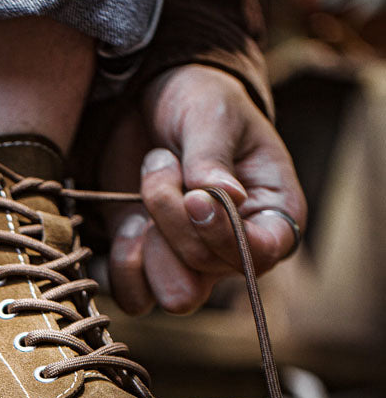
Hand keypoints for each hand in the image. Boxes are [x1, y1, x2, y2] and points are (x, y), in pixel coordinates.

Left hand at [105, 64, 305, 314]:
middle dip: (171, 221)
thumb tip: (226, 197)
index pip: (262, 255)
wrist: (148, 98)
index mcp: (272, 214)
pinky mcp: (149, 266)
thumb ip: (213, 157)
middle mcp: (236, 250)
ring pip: (175, 297)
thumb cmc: (197, 102)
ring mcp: (191, 263)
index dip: (225, 235)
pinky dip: (123, 264)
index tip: (194, 196)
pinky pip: (135, 299)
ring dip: (148, 246)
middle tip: (161, 163)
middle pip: (205, 273)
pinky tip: (128, 222)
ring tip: (145, 192)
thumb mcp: (210, 115)